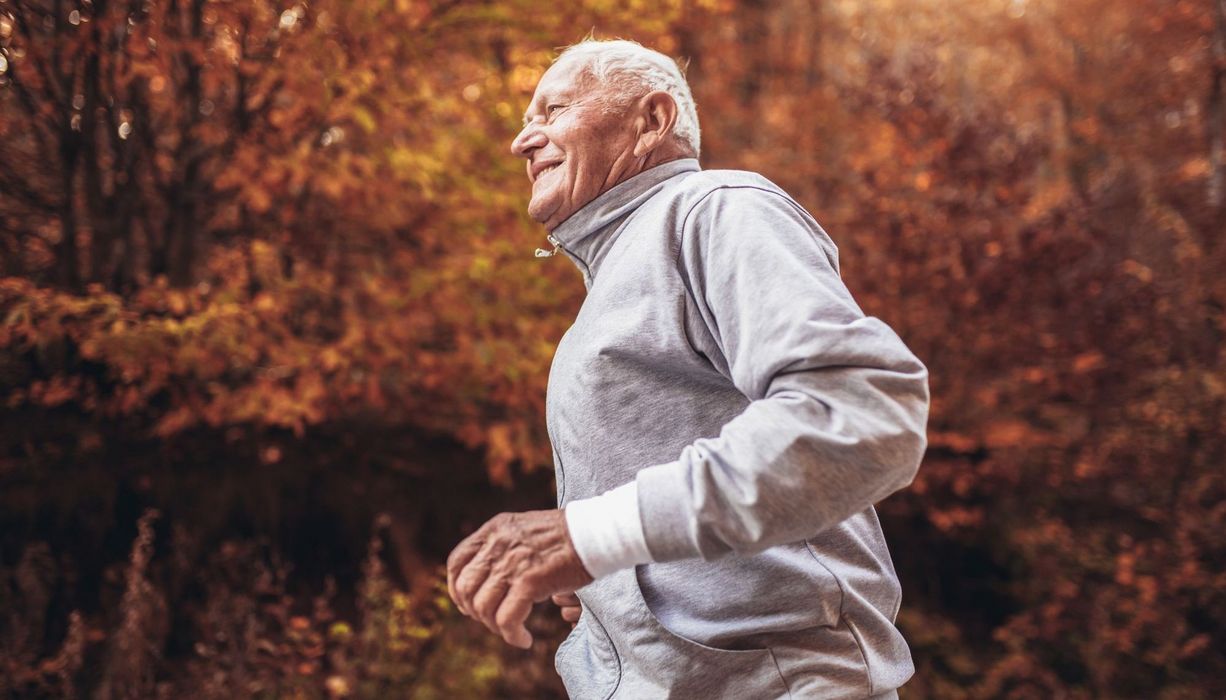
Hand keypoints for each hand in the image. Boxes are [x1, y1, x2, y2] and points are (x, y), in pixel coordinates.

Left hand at [446, 509, 593, 648]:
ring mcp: (512, 563)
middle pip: (466, 588)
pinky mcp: (529, 582)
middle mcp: (498, 544)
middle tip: (492, 621)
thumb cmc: (567, 536)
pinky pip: (507, 620)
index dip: (456, 588)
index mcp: (495, 529)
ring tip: (513, 630)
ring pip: (483, 607)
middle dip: (474, 611)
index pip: (457, 561)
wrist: (596, 532)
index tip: (467, 604)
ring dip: (494, 627)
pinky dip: (512, 636)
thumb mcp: (524, 530)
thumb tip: (489, 580)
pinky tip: (524, 640)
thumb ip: (503, 547)